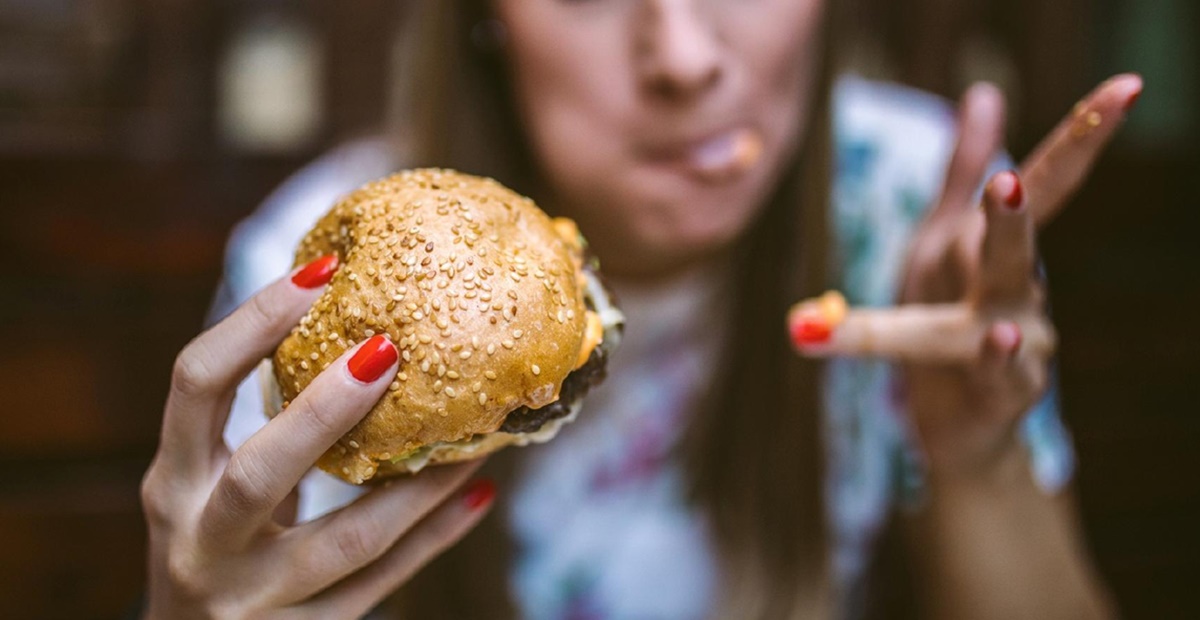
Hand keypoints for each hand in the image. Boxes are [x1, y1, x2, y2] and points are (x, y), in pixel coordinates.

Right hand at [140, 257, 494, 618]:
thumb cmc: (214, 544)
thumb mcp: (208, 485)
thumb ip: (261, 428)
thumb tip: (359, 328)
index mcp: (173, 482)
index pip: (195, 384)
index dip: (252, 323)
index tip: (321, 272)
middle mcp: (200, 541)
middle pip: (260, 472)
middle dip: (325, 410)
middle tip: (389, 348)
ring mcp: (253, 598)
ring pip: (346, 539)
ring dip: (418, 485)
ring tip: (474, 438)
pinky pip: (382, 582)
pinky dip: (434, 537)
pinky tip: (478, 495)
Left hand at [789, 75, 1142, 478]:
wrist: (954, 424)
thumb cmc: (946, 324)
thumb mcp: (941, 242)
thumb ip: (959, 170)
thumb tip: (983, 94)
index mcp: (997, 250)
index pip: (1043, 186)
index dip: (1081, 138)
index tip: (1126, 88)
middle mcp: (1020, 291)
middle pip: (1018, 245)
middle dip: (1016, 213)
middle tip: (1006, 181)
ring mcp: (1023, 343)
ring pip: (1007, 311)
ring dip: (996, 293)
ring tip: (991, 288)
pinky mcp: (1006, 394)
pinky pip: (1001, 375)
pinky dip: (999, 359)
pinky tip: (1001, 338)